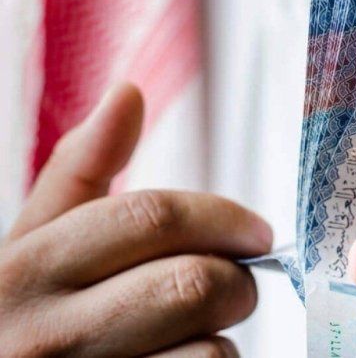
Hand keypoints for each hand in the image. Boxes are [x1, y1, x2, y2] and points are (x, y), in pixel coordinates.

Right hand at [0, 84, 271, 356]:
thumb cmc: (29, 310)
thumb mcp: (35, 240)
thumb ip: (81, 170)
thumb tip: (128, 92)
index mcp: (28, 267)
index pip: (150, 219)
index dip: (221, 218)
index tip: (258, 232)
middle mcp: (48, 334)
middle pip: (192, 283)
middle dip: (237, 280)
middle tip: (236, 284)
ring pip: (211, 349)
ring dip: (223, 333)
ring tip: (198, 329)